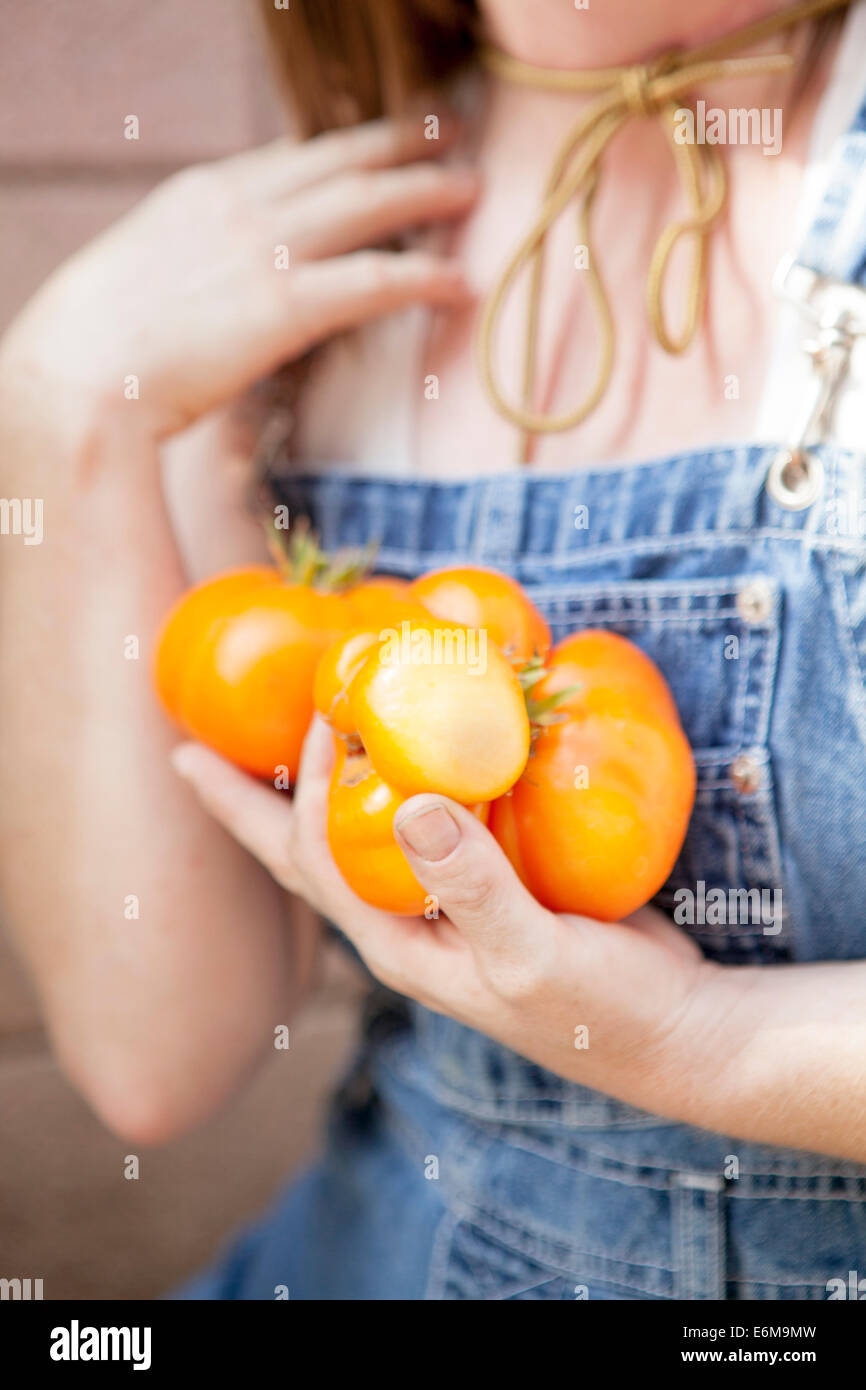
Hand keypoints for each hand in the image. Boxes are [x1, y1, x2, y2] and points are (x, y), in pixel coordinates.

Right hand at [1, 118, 475, 440]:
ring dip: (428, 191)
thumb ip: (188, 273)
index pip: (288, 159)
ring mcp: (266, 250)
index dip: (341, 150)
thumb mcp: (140, 283)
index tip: (375, 146)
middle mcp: (241, 207)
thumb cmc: (93, 348)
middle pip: (340, 161)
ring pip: (370, 204)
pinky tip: (458, 284)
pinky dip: (426, 279)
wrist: (79, 375)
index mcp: (201, 195)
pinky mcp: (287, 305)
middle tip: (445, 136)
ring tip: (470, 190)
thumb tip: (208, 299)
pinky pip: (378, 281)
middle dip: (399, 146)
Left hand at [170, 717, 719, 1116]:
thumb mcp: (532, 957)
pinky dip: (415, 776)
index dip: (296, 791)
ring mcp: (453, 899)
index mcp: (400, 945)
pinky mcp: (500, 877)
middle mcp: (412, 919)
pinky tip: (418, 746)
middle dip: (249, 806)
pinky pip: (439, 815)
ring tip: (288, 739)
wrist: (681, 1031)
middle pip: (308, 852)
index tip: (320, 717)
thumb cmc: (602, 1013)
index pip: (312, 859)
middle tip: (192, 755)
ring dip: (323, 786)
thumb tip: (406, 804)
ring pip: (366, 831)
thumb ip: (474, 887)